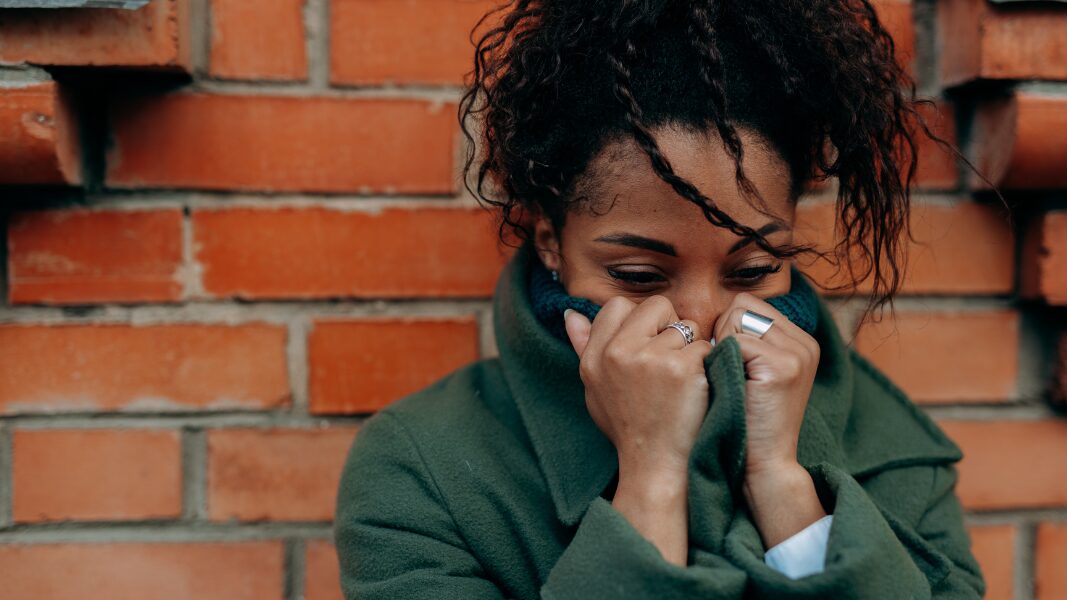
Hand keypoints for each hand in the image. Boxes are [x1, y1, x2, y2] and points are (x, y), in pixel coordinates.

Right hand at [564, 295, 713, 479]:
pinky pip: (705, 346)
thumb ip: (583, 348)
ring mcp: (651, 358)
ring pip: (686, 327)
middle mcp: (618, 353)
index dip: (639, 321)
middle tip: (669, 362)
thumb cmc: (627, 425)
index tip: (646, 346)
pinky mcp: (683, 368)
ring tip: (680, 383)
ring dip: (690, 350)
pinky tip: (695, 390)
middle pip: (657, 306)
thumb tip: (571, 314)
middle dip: (670, 326)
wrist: (655, 464)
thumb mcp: (595, 388)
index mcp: (595, 357)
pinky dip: (707, 365)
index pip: (617, 306)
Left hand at [711, 292, 819, 475]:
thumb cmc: (744, 419)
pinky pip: (734, 340)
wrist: (763, 464)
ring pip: (737, 317)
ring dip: (722, 346)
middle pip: (742, 305)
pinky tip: (732, 387)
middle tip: (727, 371)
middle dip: (723, 332)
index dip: (726, 328)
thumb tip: (714, 315)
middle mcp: (805, 342)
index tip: (727, 363)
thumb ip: (745, 341)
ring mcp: (798, 352)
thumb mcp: (751, 373)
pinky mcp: (784, 366)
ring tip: (732, 380)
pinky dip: (722, 361)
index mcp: (800, 341)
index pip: (748, 304)